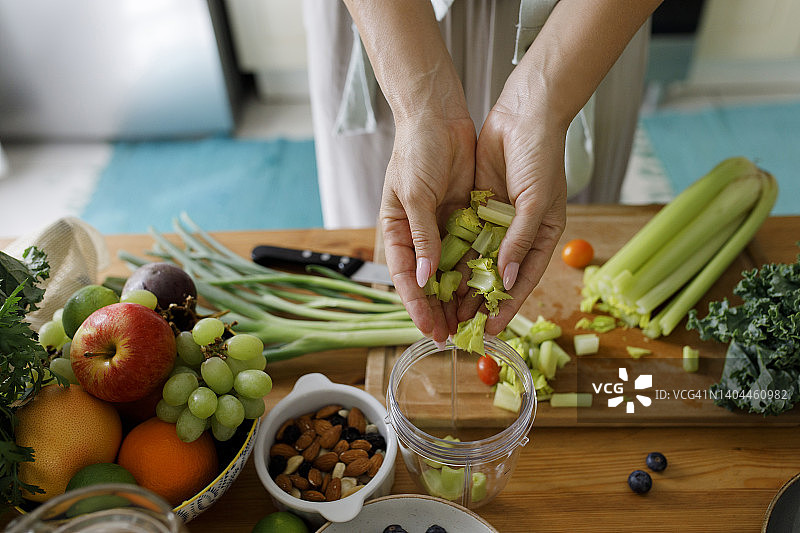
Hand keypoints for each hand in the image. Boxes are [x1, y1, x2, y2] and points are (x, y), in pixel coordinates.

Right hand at [381, 115, 476, 342]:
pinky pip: (471, 250)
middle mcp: (418, 234)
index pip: (405, 277)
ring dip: (459, 296)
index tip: (431, 329)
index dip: (417, 306)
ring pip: (451, 270)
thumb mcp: (415, 195)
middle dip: (438, 309)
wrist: (439, 115)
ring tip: (471, 322)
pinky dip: (476, 270)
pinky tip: (487, 289)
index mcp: (396, 230)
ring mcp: (442, 227)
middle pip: (428, 281)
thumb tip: (425, 278)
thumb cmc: (416, 151)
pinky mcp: (464, 216)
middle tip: (453, 337)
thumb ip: (422, 237)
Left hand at [458, 104, 566, 335]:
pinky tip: (439, 276)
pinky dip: (454, 257)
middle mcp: (518, 233)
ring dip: (464, 285)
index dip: (507, 305)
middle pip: (497, 276)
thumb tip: (505, 280)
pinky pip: (464, 237)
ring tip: (447, 309)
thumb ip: (519, 241)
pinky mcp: (477, 206)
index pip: (522, 280)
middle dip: (481, 301)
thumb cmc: (541, 158)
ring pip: (477, 261)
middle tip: (461, 325)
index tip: (491, 328)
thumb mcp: (535, 203)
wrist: (524, 114)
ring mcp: (496, 220)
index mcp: (541, 235)